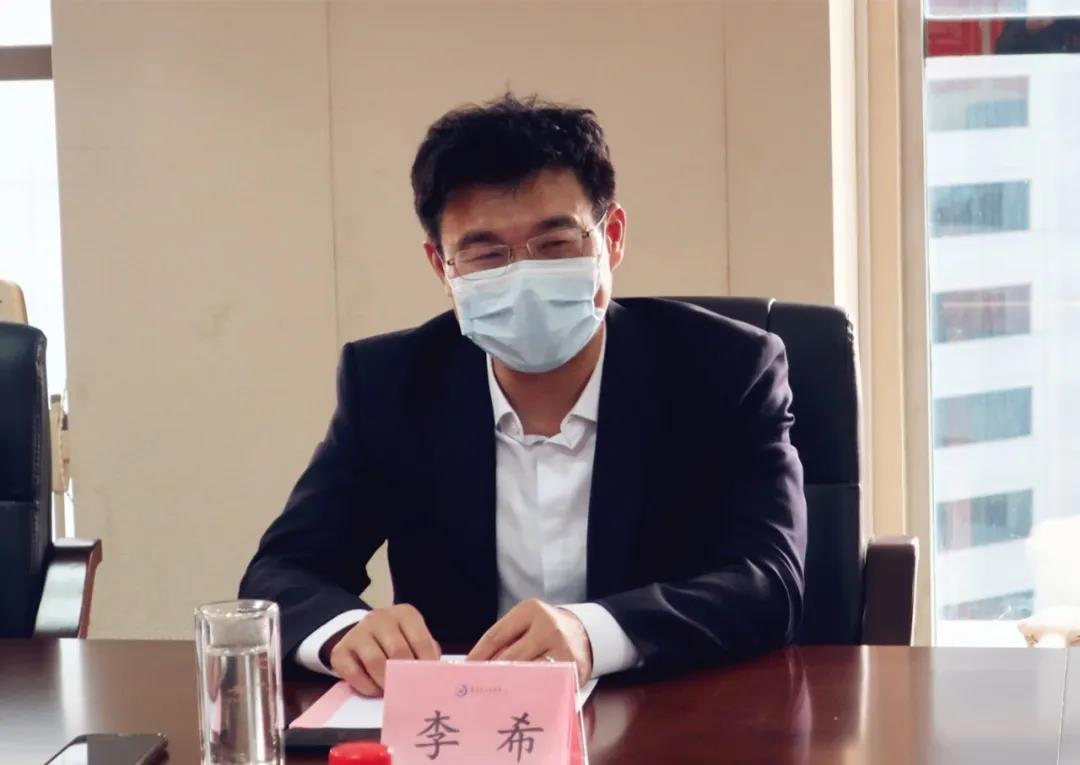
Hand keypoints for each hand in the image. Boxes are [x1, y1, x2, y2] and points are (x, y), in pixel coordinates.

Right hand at [325, 604, 440, 696]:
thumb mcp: (413, 638)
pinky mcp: (340, 650)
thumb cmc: (396, 639)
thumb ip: (425, 651)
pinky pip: (353, 672)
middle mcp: (380, 618)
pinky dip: (367, 686)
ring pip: (374, 661)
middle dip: (406, 675)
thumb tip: (433, 674)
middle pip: (397, 650)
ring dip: (386, 682)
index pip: (420, 639)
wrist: (362, 634)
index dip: (426, 664)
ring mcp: (358, 632)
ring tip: (394, 693)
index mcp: (404, 614)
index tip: (429, 682)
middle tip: (411, 691)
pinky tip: (375, 691)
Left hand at [467, 599, 592, 685]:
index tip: (464, 671)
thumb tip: (474, 666)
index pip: (496, 636)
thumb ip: (504, 639)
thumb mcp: (526, 623)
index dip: (477, 656)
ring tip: (493, 697)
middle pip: (509, 657)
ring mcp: (562, 648)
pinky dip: (530, 692)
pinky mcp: (573, 668)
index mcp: (530, 610)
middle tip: (474, 690)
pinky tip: (518, 699)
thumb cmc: (544, 630)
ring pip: (526, 673)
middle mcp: (548, 626)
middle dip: (490, 675)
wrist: (583, 633)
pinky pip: (544, 684)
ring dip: (509, 686)